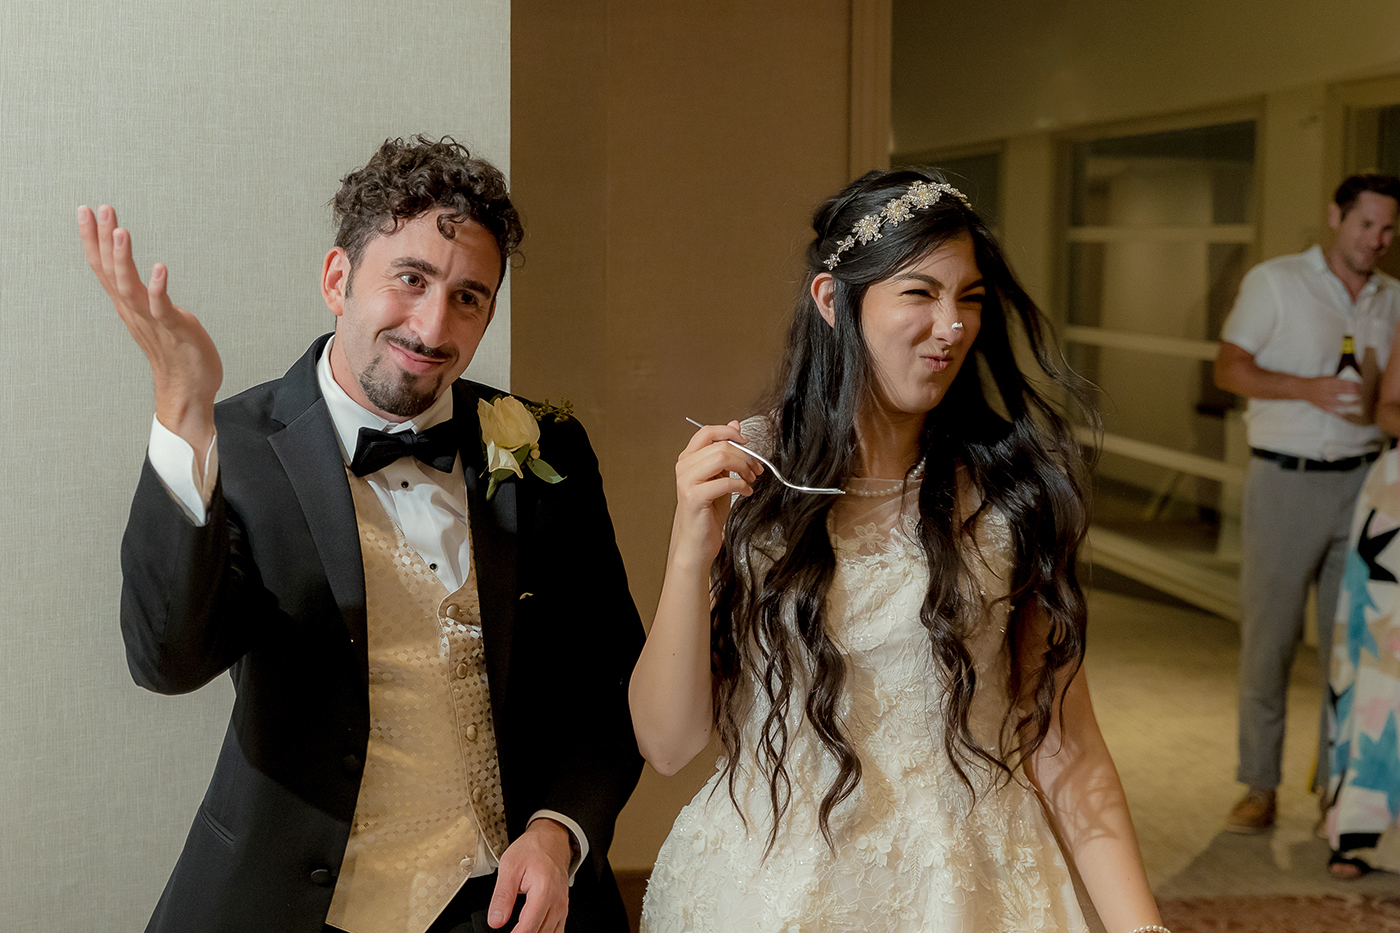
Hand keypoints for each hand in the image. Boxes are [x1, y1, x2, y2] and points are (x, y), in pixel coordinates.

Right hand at [78, 205, 222, 451]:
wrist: (187, 389)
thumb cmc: (175, 353)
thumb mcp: (154, 316)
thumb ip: (145, 297)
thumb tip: (143, 279)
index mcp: (128, 305)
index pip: (104, 267)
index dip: (93, 240)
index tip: (86, 212)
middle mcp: (134, 311)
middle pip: (111, 271)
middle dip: (104, 239)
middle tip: (101, 209)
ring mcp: (152, 320)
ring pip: (128, 286)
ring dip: (123, 259)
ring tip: (121, 231)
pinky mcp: (173, 329)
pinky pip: (161, 307)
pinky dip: (158, 288)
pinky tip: (160, 268)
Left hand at [489, 818, 571, 932]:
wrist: (551, 839)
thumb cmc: (532, 849)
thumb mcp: (509, 867)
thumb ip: (502, 896)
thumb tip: (495, 920)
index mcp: (544, 891)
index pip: (528, 927)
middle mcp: (557, 902)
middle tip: (509, 930)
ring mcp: (562, 906)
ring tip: (518, 929)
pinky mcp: (562, 908)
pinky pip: (557, 931)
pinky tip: (532, 930)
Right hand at [670, 421, 762, 571]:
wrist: (697, 542)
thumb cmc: (707, 512)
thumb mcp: (720, 476)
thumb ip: (725, 453)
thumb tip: (735, 427)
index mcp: (688, 458)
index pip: (708, 432)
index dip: (730, 433)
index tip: (746, 442)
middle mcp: (684, 467)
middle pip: (720, 445)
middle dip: (745, 455)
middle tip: (755, 468)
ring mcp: (687, 481)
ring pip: (722, 458)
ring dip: (743, 467)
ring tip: (750, 479)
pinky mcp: (694, 497)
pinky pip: (724, 482)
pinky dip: (741, 486)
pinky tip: (745, 492)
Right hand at [1302, 375, 1362, 416]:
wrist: (1302, 389)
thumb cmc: (1315, 382)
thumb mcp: (1325, 377)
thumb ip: (1336, 379)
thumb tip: (1349, 379)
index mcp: (1329, 383)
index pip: (1345, 384)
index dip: (1355, 385)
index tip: (1362, 385)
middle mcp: (1328, 392)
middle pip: (1346, 393)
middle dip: (1356, 393)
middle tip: (1363, 393)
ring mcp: (1326, 401)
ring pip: (1342, 403)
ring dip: (1352, 403)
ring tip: (1359, 403)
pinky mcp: (1323, 407)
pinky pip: (1333, 412)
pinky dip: (1339, 414)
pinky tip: (1346, 415)